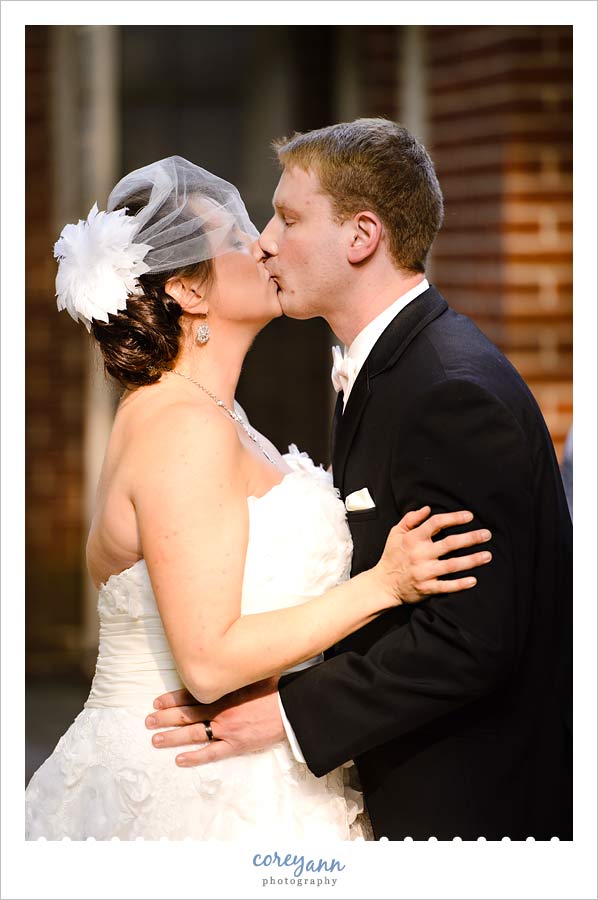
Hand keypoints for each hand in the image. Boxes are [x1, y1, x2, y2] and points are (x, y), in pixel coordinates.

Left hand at [145, 677, 284, 766]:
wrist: (292, 707)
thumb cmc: (275, 688)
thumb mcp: (253, 673)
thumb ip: (237, 671)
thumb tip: (228, 656)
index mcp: (223, 692)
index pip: (190, 695)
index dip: (172, 699)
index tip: (156, 701)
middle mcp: (220, 710)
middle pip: (186, 714)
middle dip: (165, 717)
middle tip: (148, 721)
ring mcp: (226, 729)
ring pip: (192, 734)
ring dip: (172, 737)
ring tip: (155, 739)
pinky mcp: (236, 744)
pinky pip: (211, 753)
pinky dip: (195, 757)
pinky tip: (180, 760)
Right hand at [376, 506, 491, 603]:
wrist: (383, 584)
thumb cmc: (392, 556)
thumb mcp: (395, 533)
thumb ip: (410, 519)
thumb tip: (427, 508)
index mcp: (413, 539)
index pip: (436, 523)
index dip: (454, 518)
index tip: (470, 516)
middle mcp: (420, 554)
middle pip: (450, 544)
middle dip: (471, 538)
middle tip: (487, 534)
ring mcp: (424, 572)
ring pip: (452, 565)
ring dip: (472, 560)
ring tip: (488, 556)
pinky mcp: (426, 588)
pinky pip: (446, 586)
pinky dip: (460, 584)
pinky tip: (473, 580)